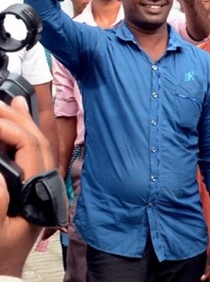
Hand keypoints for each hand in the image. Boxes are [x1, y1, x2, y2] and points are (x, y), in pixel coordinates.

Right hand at [0, 96, 56, 276]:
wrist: (1, 276)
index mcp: (40, 190)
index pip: (32, 146)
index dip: (13, 126)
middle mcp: (46, 184)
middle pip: (37, 140)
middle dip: (17, 118)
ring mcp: (40, 185)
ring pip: (36, 145)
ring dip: (21, 123)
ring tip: (8, 103)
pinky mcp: (31, 189)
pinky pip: (30, 156)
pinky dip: (20, 138)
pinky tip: (11, 128)